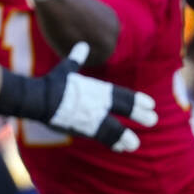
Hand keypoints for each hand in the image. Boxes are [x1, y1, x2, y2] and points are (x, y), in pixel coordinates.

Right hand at [0, 42, 157, 151]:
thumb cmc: (52, 82)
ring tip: (134, 144)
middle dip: (138, 115)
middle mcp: (98, 103)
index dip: (137, 100)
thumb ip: (76, 59)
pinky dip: (111, 143)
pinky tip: (119, 148)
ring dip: (125, 137)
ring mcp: (92, 118)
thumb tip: (82, 45)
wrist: (39, 99)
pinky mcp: (83, 130)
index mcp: (96, 89)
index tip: (151, 104)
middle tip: (153, 120)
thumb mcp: (66, 69)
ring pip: (114, 129)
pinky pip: (101, 138)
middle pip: (123, 109)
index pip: (122, 95)